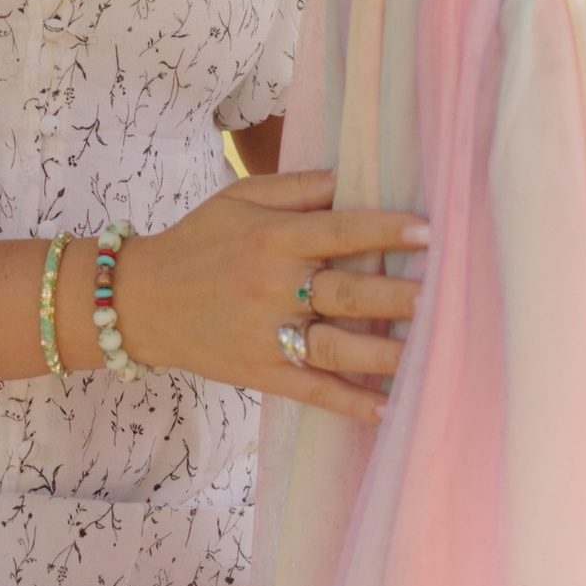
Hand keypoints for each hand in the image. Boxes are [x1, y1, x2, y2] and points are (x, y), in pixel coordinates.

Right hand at [117, 166, 426, 424]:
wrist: (139, 301)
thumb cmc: (198, 241)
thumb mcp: (239, 198)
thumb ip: (297, 188)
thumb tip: (351, 178)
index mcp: (272, 239)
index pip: (339, 232)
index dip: (385, 230)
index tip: (429, 231)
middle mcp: (273, 287)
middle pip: (346, 294)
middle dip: (399, 296)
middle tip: (446, 295)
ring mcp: (267, 334)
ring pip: (337, 348)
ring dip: (387, 353)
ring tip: (433, 350)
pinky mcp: (260, 372)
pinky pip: (312, 389)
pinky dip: (350, 402)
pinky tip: (389, 407)